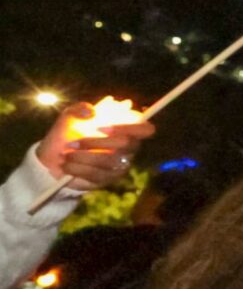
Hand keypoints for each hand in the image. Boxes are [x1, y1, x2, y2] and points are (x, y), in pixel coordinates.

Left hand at [37, 105, 154, 194]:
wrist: (52, 160)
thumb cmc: (66, 136)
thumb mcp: (68, 118)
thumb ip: (78, 110)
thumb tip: (91, 111)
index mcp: (125, 129)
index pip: (145, 129)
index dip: (129, 127)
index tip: (102, 127)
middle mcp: (128, 148)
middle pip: (127, 144)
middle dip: (97, 142)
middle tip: (74, 142)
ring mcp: (120, 165)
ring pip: (109, 160)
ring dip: (82, 156)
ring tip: (66, 154)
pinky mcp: (109, 179)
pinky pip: (98, 174)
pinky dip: (78, 168)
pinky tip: (67, 165)